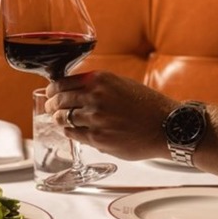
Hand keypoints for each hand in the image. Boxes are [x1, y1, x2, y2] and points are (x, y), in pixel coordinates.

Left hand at [44, 71, 178, 159]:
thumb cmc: (148, 105)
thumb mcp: (122, 84)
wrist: (167, 127)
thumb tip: (75, 89)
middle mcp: (95, 97)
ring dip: (58, 119)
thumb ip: (98, 85)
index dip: (53, 89)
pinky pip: (73, 134)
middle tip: (50, 107)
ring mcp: (95, 118)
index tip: (50, 92)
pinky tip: (71, 130)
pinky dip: (69, 131)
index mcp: (100, 80)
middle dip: (51, 104)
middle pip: (59, 100)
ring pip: (62, 118)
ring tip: (59, 119)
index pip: (62, 82)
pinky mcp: (97, 138)